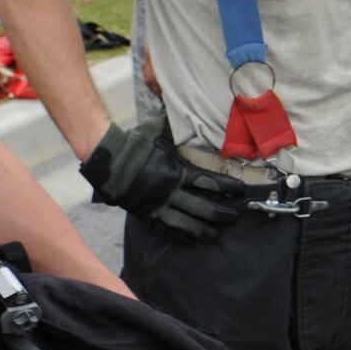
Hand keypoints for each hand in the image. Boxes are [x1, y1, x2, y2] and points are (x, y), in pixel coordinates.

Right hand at [80, 119, 250, 242]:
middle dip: (221, 214)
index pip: (209, 182)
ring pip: (185, 223)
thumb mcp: (160, 132)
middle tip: (235, 217)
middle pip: (202, 207)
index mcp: (177, 171)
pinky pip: (164, 229)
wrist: (108, 160)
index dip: (227, 188)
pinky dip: (178, 236)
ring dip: (202, 230)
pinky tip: (190, 240)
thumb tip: (191, 109)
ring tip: (215, 235)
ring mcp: (158, 206)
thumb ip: (178, 126)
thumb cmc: (137, 143)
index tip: (241, 191)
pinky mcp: (147, 215)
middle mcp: (170, 192)